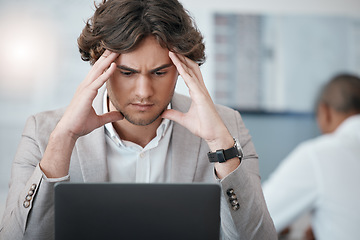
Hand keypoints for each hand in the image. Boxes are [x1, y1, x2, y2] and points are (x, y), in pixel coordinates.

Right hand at [40, 50, 122, 177]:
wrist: (69, 131)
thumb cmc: (80, 124)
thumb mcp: (99, 120)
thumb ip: (109, 116)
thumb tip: (121, 115)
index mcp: (87, 89)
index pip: (98, 72)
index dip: (106, 62)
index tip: (114, 54)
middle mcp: (85, 86)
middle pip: (98, 67)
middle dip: (107, 56)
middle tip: (117, 46)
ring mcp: (85, 88)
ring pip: (98, 70)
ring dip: (108, 59)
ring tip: (117, 50)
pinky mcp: (86, 94)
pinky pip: (98, 81)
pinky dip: (107, 73)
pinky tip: (114, 65)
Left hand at [162, 52, 232, 150]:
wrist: (214, 134)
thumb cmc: (203, 126)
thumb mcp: (184, 120)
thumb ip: (174, 115)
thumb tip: (163, 113)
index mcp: (198, 92)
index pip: (189, 74)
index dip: (181, 64)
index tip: (172, 56)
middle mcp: (200, 89)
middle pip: (191, 68)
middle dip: (182, 58)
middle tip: (171, 48)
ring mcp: (201, 91)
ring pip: (191, 70)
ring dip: (181, 60)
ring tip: (172, 51)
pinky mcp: (201, 95)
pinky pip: (191, 80)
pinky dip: (183, 70)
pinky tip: (176, 63)